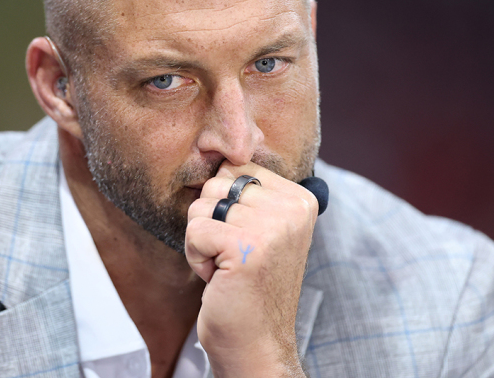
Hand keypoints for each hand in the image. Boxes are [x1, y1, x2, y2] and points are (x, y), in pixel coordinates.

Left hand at [185, 162, 318, 377]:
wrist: (257, 342)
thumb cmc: (250, 285)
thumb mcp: (262, 229)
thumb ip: (250, 192)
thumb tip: (220, 150)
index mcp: (299, 198)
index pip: (237, 167)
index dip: (226, 205)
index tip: (244, 240)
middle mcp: (292, 208)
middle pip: (216, 183)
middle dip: (211, 222)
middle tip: (233, 257)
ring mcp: (272, 227)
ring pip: (201, 206)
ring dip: (202, 241)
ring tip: (227, 267)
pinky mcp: (245, 248)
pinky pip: (194, 230)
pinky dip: (196, 257)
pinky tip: (220, 277)